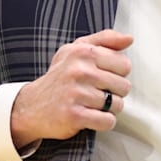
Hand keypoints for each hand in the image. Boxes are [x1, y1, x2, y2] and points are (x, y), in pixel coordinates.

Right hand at [10, 29, 132, 146]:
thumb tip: (129, 39)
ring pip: (117, 105)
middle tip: (97, 92)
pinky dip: (103, 122)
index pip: (124, 64)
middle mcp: (79, 71)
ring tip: (92, 104)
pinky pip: (107, 121)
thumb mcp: (77, 49)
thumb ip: (105, 40)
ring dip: (108, 108)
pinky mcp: (74, 116)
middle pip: (124, 86)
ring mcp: (76, 94)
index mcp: (83, 52)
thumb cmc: (60, 76)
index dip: (117, 73)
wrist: (31, 106)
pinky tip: (91, 116)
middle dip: (114, 92)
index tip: (103, 76)